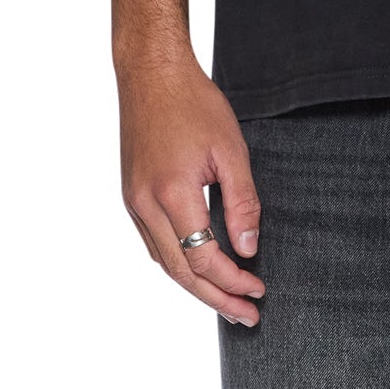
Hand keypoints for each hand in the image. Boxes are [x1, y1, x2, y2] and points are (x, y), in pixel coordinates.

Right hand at [118, 54, 266, 325]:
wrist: (151, 73)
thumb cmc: (193, 102)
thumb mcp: (230, 148)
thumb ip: (242, 200)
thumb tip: (249, 247)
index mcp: (171, 193)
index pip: (203, 258)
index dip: (232, 280)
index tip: (258, 291)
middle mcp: (145, 205)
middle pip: (180, 272)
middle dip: (215, 298)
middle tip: (245, 315)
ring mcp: (133, 202)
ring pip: (163, 261)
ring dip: (194, 285)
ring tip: (225, 300)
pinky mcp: (131, 194)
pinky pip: (154, 242)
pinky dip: (177, 262)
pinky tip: (197, 266)